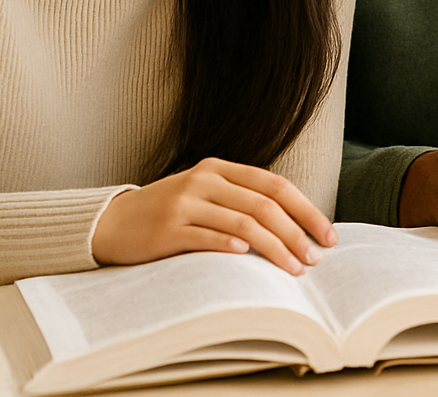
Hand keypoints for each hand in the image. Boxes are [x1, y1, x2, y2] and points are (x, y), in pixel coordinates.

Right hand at [93, 158, 335, 274]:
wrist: (110, 222)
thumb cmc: (168, 213)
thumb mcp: (206, 194)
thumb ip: (241, 200)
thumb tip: (296, 226)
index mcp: (220, 168)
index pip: (276, 186)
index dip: (306, 210)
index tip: (328, 235)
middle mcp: (205, 180)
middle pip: (265, 205)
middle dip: (296, 233)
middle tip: (315, 259)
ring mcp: (184, 202)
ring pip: (243, 223)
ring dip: (274, 247)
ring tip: (294, 269)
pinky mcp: (166, 228)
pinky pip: (206, 236)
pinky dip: (230, 246)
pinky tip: (248, 259)